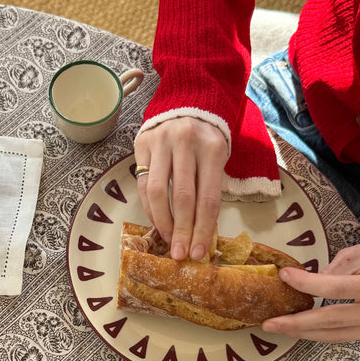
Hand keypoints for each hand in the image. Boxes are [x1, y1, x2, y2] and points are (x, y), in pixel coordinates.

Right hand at [134, 117, 227, 260]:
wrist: (187, 106)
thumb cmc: (206, 141)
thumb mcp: (217, 160)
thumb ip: (209, 191)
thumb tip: (200, 235)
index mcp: (212, 148)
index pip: (208, 198)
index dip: (202, 229)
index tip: (198, 252)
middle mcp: (186, 142)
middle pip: (183, 198)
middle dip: (182, 231)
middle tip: (180, 254)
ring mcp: (162, 142)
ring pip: (159, 192)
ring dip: (163, 223)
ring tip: (168, 241)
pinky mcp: (143, 144)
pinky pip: (144, 184)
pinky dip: (150, 208)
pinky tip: (158, 223)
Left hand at [262, 239, 359, 342]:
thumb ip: (333, 268)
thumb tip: (305, 283)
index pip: (336, 288)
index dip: (307, 284)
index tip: (284, 277)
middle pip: (330, 320)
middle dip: (295, 323)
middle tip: (269, 323)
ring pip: (333, 335)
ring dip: (302, 332)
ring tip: (278, 328)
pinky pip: (342, 336)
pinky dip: (319, 333)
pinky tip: (300, 329)